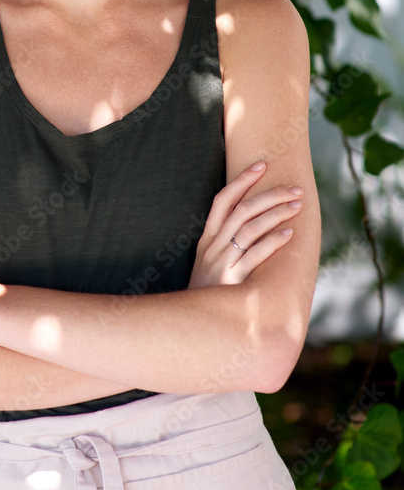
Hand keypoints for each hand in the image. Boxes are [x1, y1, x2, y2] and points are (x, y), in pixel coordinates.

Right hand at [188, 161, 302, 289]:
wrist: (192, 324)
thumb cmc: (208, 292)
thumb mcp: (209, 263)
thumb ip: (225, 243)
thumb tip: (253, 223)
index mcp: (207, 238)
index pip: (223, 200)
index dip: (242, 180)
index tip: (261, 164)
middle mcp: (213, 246)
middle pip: (242, 210)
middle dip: (270, 195)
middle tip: (294, 189)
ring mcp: (222, 262)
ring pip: (250, 228)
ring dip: (276, 214)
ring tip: (297, 206)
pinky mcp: (232, 280)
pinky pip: (254, 256)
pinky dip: (272, 243)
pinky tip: (289, 235)